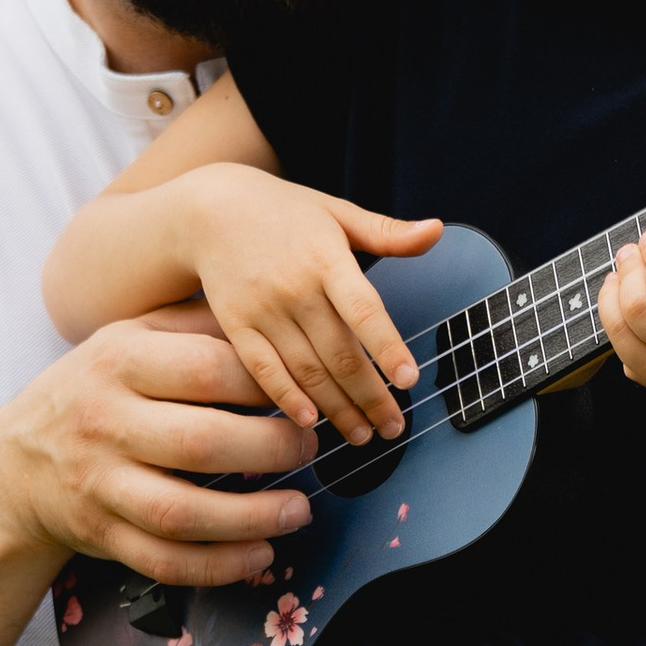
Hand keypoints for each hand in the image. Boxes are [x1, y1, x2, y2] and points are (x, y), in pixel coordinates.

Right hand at [0, 320, 317, 587]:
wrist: (15, 464)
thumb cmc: (93, 390)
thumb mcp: (129, 337)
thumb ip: (195, 324)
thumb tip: (275, 317)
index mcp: (118, 360)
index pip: (207, 368)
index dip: (267, 384)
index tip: (303, 394)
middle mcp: (103, 421)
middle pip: (201, 443)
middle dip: (272, 450)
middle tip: (309, 448)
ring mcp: (99, 484)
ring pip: (183, 513)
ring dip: (253, 518)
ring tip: (298, 510)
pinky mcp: (102, 534)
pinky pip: (165, 561)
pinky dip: (220, 565)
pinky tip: (261, 554)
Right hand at [179, 168, 442, 442]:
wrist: (208, 210)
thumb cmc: (283, 212)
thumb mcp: (336, 212)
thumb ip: (386, 231)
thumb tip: (437, 231)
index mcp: (326, 259)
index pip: (363, 310)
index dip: (387, 348)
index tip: (409, 381)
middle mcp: (296, 288)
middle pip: (339, 353)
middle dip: (371, 397)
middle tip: (394, 427)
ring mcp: (263, 310)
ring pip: (307, 370)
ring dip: (338, 409)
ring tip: (363, 436)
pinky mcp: (236, 326)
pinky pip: (264, 371)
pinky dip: (287, 398)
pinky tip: (310, 422)